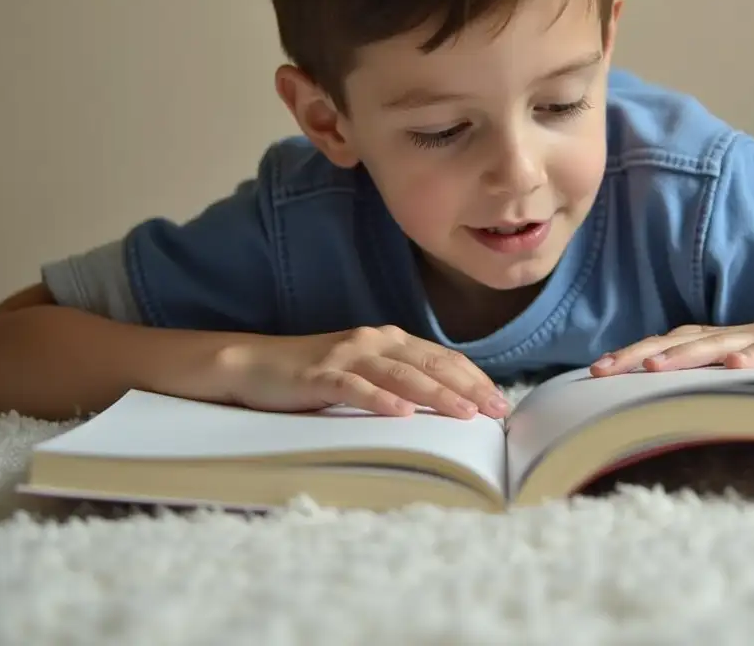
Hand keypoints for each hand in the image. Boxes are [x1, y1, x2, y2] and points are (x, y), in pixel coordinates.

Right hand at [215, 326, 510, 419]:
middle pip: (430, 364)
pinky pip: (354, 387)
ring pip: (400, 374)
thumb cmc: (313, 376)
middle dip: (468, 387)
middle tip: (496, 412)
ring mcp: (346, 355)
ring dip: (435, 394)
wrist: (252, 364)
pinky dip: (380, 399)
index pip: (442, 358)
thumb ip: (398, 381)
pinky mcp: (318, 375)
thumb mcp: (363, 374)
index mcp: (389, 340)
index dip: (474, 378)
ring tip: (464, 414)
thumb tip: (445, 407)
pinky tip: (401, 414)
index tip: (500, 402)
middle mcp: (373, 341)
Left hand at [589, 309, 753, 375]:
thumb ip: (709, 381)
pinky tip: (738, 366)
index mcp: (717, 344)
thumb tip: (664, 405)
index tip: (595, 370)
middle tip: (603, 369)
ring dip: (685, 355)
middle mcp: (733, 338)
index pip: (667, 345)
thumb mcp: (742, 372)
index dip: (632, 354)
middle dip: (639, 355)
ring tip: (654, 366)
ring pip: (719, 344)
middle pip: (679, 342)